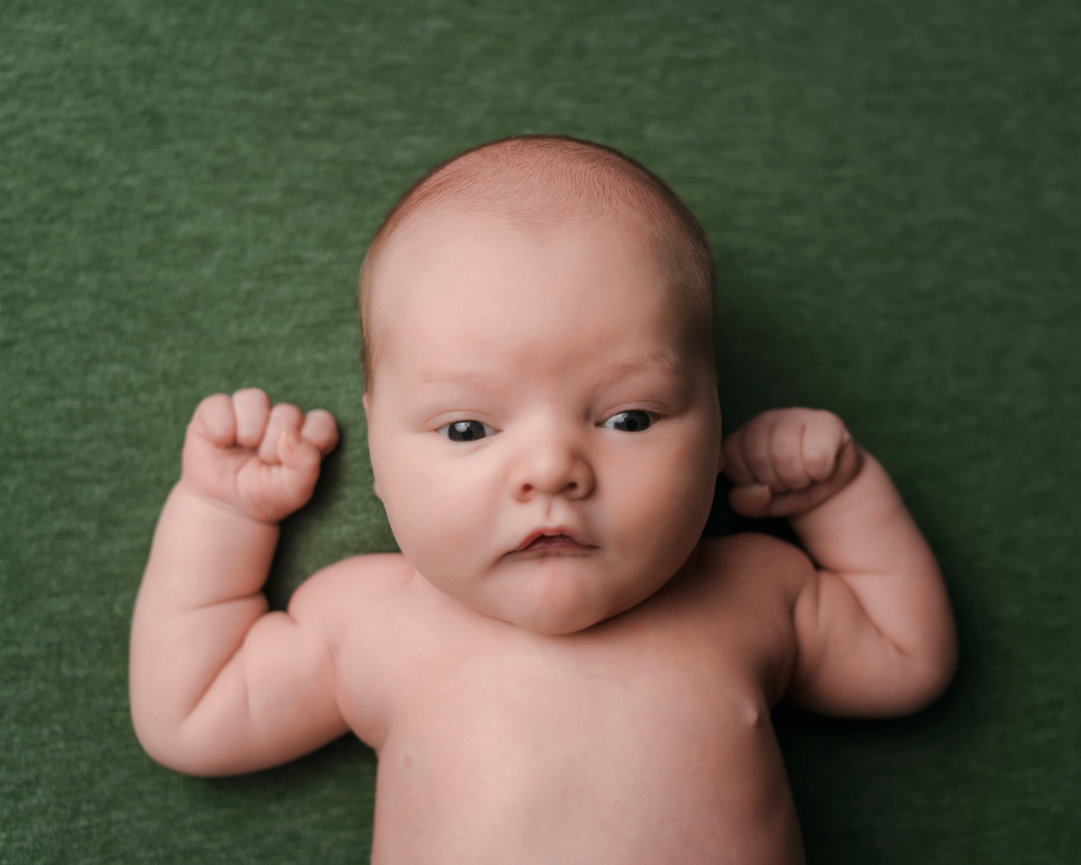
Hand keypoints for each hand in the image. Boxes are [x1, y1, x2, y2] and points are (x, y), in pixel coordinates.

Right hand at [180, 388, 338, 522]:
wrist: (226, 508)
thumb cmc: (266, 495)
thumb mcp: (294, 489)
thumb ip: (306, 464)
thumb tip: (290, 435)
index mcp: (305, 433)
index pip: (321, 422)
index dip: (310, 442)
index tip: (293, 465)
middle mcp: (279, 417)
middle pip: (288, 412)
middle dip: (275, 445)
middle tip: (265, 463)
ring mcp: (248, 410)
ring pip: (256, 398)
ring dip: (250, 430)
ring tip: (244, 448)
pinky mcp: (216, 411)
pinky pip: (220, 404)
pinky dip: (221, 427)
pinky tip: (221, 443)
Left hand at [722, 408, 860, 517]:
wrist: (831, 489)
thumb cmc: (788, 492)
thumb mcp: (762, 504)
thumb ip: (746, 503)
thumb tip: (759, 491)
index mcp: (740, 438)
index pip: (730, 461)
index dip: (750, 482)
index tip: (765, 485)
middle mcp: (763, 421)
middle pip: (758, 456)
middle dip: (776, 483)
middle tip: (789, 483)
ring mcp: (794, 416)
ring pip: (785, 454)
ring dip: (797, 479)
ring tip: (804, 478)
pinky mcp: (826, 423)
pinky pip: (816, 456)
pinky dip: (819, 474)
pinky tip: (822, 470)